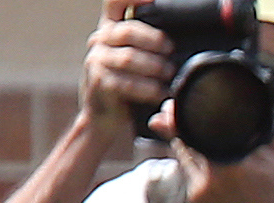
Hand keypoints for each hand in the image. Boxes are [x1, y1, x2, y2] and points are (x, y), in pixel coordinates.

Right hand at [82, 0, 172, 138]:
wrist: (106, 119)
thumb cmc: (128, 88)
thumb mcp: (136, 60)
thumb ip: (147, 45)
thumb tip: (176, 40)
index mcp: (110, 30)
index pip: (114, 3)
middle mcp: (100, 41)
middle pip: (128, 31)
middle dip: (154, 40)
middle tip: (171, 50)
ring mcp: (97, 62)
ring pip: (129, 58)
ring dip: (154, 66)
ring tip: (169, 73)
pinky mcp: (100, 84)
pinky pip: (127, 83)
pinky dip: (148, 88)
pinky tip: (161, 92)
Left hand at [163, 122, 273, 202]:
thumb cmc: (272, 199)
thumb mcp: (271, 164)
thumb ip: (250, 140)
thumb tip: (228, 121)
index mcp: (233, 161)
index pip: (197, 130)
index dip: (180, 116)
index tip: (171, 107)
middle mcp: (212, 173)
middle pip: (184, 141)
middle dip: (177, 128)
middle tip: (172, 117)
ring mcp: (199, 187)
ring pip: (182, 156)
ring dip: (185, 147)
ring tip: (195, 144)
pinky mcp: (193, 198)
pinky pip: (188, 173)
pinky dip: (193, 166)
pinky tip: (207, 169)